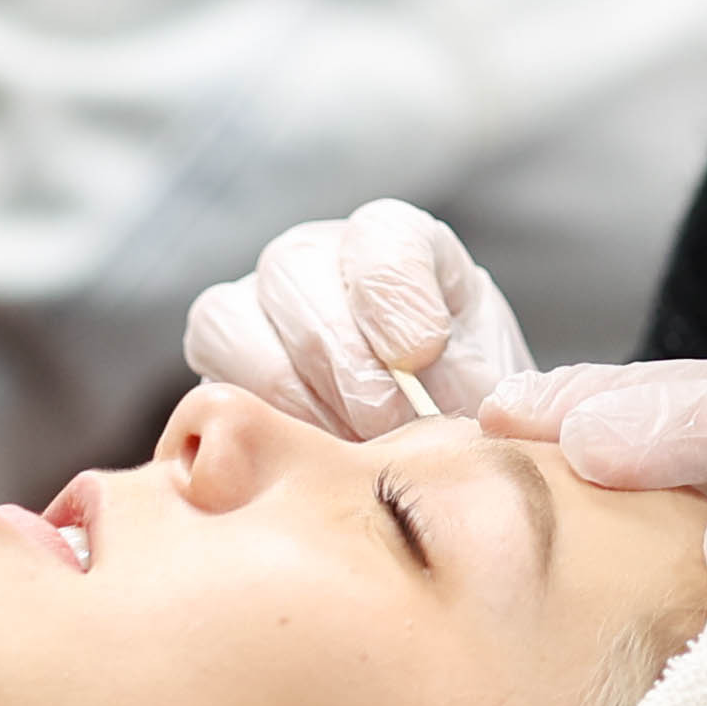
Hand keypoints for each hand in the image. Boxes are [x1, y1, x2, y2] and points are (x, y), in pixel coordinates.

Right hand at [180, 201, 537, 437]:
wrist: (424, 472)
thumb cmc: (463, 422)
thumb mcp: (500, 392)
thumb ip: (496, 381)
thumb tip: (472, 399)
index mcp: (396, 248)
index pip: (379, 233)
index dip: (394, 289)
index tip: (423, 352)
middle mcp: (315, 260)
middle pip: (295, 271)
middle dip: (347, 361)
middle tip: (390, 427)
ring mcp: (254, 309)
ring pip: (232, 318)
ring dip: (298, 393)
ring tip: (352, 445)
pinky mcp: (214, 369)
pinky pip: (206, 378)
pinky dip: (255, 421)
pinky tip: (307, 455)